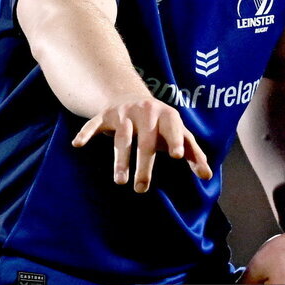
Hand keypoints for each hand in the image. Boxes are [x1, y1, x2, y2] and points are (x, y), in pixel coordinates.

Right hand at [72, 94, 212, 192]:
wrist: (130, 96)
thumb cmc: (160, 124)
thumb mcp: (178, 133)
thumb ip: (194, 154)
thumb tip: (207, 176)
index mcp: (167, 115)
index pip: (173, 127)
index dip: (175, 140)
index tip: (177, 156)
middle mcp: (146, 111)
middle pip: (145, 141)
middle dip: (143, 165)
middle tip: (141, 188)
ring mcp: (124, 113)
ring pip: (121, 138)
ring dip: (120, 160)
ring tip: (120, 182)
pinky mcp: (106, 115)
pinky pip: (94, 124)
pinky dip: (85, 133)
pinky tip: (77, 144)